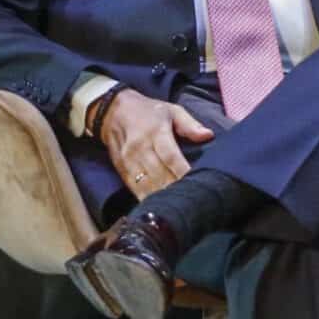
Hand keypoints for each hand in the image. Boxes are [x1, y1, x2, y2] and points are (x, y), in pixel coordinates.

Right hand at [102, 89, 216, 199]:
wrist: (111, 111)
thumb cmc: (147, 111)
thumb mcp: (171, 110)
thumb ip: (190, 124)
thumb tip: (208, 135)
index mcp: (155, 132)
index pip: (171, 157)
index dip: (183, 172)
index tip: (197, 183)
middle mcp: (139, 147)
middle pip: (159, 174)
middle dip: (174, 189)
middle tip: (192, 201)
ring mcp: (127, 160)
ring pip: (145, 184)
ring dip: (160, 197)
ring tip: (176, 208)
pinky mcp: (120, 169)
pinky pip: (134, 187)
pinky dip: (145, 198)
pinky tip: (157, 207)